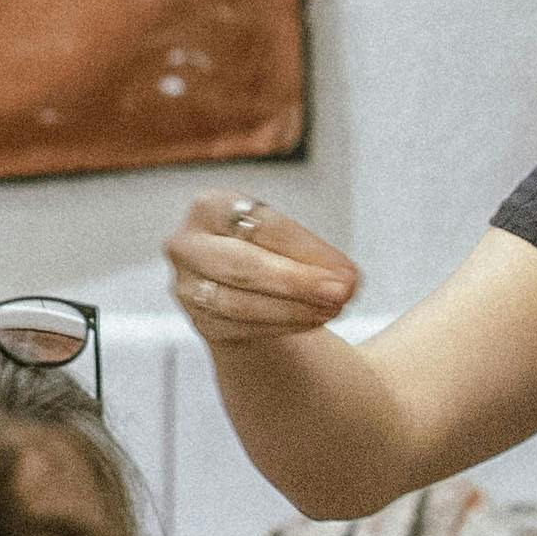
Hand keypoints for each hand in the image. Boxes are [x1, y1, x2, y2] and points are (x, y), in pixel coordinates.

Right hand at [166, 191, 361, 341]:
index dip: (307, 250)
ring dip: (294, 309)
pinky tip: (314, 319)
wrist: (250, 288)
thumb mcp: (290, 239)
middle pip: (242, 266)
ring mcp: (189, 287)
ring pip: (240, 304)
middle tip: (340, 293)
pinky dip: (283, 326)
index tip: (347, 271)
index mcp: (211, 207)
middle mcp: (189, 245)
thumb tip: (347, 280)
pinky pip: (241, 329)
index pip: (262, 228)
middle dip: (296, 282)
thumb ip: (316, 255)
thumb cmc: (274, 252)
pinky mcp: (201, 322)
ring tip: (334, 308)